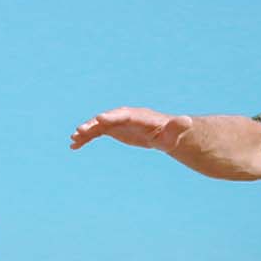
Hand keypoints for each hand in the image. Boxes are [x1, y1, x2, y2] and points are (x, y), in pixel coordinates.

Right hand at [70, 107, 193, 151]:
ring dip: (86, 131)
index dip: (112, 116)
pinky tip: (74, 146)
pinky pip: (96, 133)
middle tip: (80, 130)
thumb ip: (177, 126)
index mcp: (138, 117)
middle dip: (94, 123)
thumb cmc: (171, 134)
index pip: (123, 115)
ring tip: (73, 138)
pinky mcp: (112, 130)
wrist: (164, 134)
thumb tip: (187, 121)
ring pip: (98, 125)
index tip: (99, 118)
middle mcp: (124, 117)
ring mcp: (117, 123)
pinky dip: (85, 138)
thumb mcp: (175, 133)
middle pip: (107, 119)